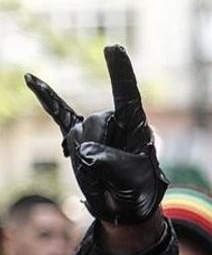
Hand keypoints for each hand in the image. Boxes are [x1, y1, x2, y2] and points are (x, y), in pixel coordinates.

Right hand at [25, 45, 167, 225]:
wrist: (125, 207)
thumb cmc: (137, 190)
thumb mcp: (133, 179)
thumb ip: (111, 163)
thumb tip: (85, 150)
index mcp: (137, 126)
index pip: (128, 94)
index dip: (121, 72)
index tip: (115, 47)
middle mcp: (116, 121)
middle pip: (96, 121)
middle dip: (99, 150)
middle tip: (112, 176)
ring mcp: (94, 129)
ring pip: (78, 133)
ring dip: (84, 159)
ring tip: (101, 176)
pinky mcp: (77, 138)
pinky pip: (59, 115)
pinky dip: (46, 98)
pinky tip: (31, 79)